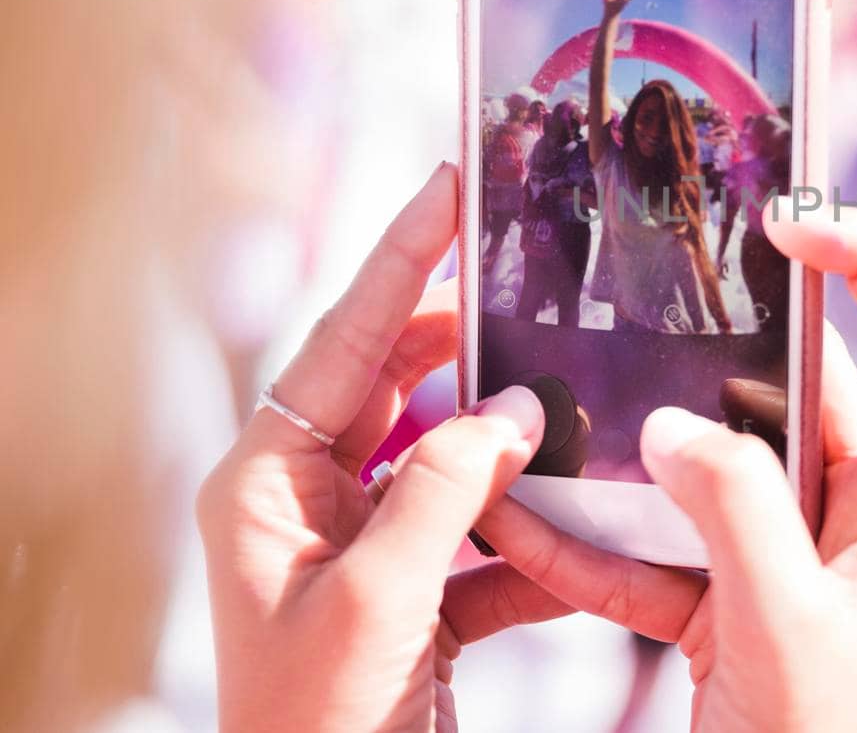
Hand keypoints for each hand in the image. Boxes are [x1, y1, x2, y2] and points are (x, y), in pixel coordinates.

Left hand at [198, 164, 583, 732]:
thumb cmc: (314, 728)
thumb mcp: (376, 601)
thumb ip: (445, 491)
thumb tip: (513, 410)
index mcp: (268, 484)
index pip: (342, 343)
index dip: (400, 259)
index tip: (447, 187)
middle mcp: (308, 502)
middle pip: (395, 386)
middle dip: (464, 344)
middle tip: (529, 287)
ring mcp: (362, 545)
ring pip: (444, 457)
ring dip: (506, 444)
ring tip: (564, 403)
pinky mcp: (412, 592)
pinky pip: (478, 538)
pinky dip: (527, 538)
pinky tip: (579, 538)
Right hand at [475, 198, 856, 732]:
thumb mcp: (784, 628)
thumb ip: (736, 510)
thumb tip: (676, 429)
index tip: (792, 220)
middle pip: (799, 393)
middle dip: (717, 359)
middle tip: (643, 304)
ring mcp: (792, 558)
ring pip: (715, 470)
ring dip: (637, 459)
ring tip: (564, 414)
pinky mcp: (732, 603)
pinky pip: (663, 549)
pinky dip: (599, 544)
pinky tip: (529, 528)